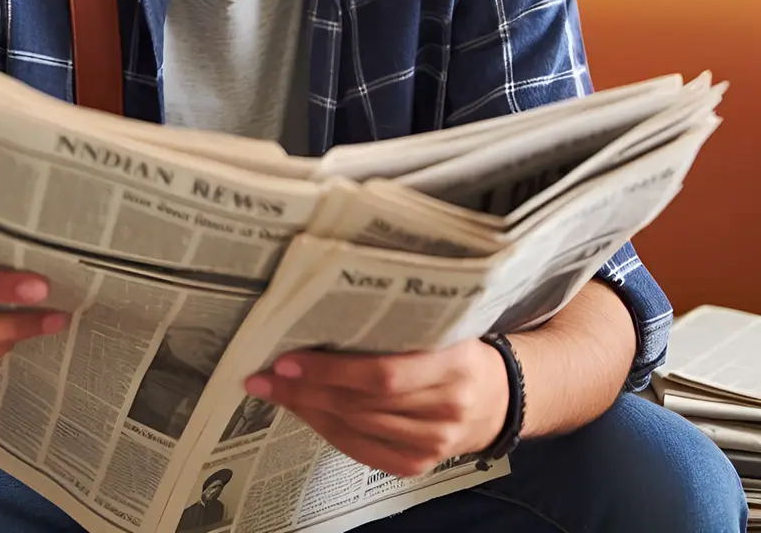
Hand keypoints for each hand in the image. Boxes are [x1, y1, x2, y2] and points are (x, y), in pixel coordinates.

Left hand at [244, 340, 508, 478]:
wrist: (499, 396)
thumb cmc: (461, 348)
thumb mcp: (444, 322)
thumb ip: (398, 316)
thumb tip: (328, 300)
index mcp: (453, 364)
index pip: (382, 374)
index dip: (329, 370)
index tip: (286, 358)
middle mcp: (444, 409)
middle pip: (360, 404)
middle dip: (303, 389)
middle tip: (264, 374)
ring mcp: (432, 442)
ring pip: (354, 428)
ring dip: (307, 409)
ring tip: (274, 390)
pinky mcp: (418, 463)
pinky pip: (362, 450)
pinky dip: (327, 431)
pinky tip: (305, 412)